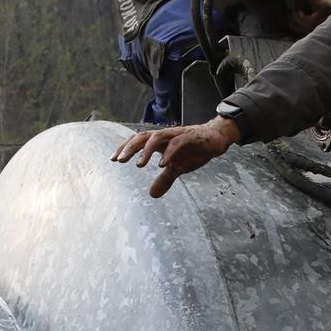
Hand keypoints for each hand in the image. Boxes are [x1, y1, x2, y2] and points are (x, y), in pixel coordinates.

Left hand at [111, 117, 240, 197]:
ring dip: (146, 150)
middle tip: (119, 161)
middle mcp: (166, 136)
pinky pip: (177, 143)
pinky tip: (161, 164)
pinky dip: (168, 153)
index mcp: (160, 142)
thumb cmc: (195, 150)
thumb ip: (164, 179)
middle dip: (129, 148)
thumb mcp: (178, 168)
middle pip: (142, 137)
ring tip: (139, 165)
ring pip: (156, 137)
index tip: (112, 160)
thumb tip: (152, 195)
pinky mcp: (191, 137)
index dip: (124, 148)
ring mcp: (177, 135)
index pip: (137, 141)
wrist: (217, 139)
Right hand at [286, 0, 330, 35]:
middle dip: (300, 28)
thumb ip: (306, 24)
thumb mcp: (303, 11)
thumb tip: (304, 39)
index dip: (302, 31)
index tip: (292, 25)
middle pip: (315, 32)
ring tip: (295, 13)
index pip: (316, 33)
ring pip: (313, 28)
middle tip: (291, 20)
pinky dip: (301, 18)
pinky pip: (311, 22)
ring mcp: (330, 11)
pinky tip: (299, 10)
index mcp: (329, 16)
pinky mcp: (325, 8)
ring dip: (300, 22)